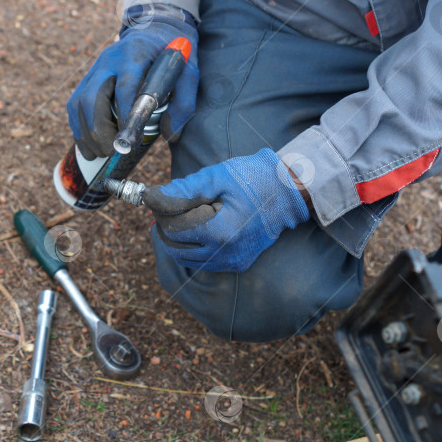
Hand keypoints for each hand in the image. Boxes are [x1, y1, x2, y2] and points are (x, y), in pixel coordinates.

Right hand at [66, 7, 198, 159]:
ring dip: (85, 132)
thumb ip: (184, 102)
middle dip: (99, 129)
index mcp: (135, 54)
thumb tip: (170, 134)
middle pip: (93, 96)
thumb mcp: (188, 72)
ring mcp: (95, 68)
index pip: (124, 85)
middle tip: (111, 150)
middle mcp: (109, 59)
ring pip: (79, 101)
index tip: (128, 136)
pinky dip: (78, 126)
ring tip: (99, 153)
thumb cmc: (171, 54)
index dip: (124, 113)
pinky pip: (74, 103)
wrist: (155, 28)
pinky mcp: (88, 77)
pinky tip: (88, 145)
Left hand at [144, 149, 309, 271]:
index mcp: (219, 231)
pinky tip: (196, 228)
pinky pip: (203, 262)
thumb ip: (182, 190)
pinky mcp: (237, 263)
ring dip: (176, 240)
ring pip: (186, 259)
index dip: (160, 212)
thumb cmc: (253, 178)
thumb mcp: (216, 177)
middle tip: (165, 207)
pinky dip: (193, 248)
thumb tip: (152, 197)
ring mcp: (231, 261)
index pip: (172, 229)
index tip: (159, 197)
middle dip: (165, 227)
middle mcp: (224, 253)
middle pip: (175, 247)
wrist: (289, 191)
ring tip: (179, 216)